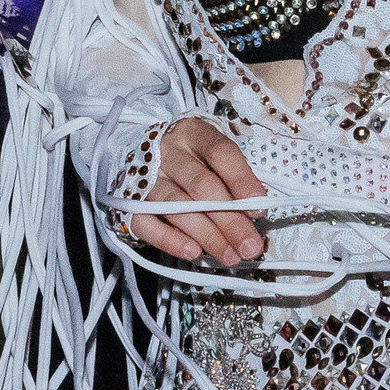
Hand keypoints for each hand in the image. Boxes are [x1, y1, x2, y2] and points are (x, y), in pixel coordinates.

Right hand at [125, 117, 265, 266]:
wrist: (144, 151)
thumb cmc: (191, 156)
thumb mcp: (213, 153)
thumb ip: (233, 174)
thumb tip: (257, 206)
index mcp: (193, 133)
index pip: (221, 153)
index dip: (242, 180)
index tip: (260, 208)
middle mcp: (167, 152)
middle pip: (202, 186)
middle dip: (230, 220)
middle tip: (250, 246)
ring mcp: (145, 177)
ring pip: (178, 207)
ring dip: (208, 236)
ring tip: (231, 257)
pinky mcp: (130, 201)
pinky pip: (148, 224)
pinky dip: (170, 240)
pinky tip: (194, 252)